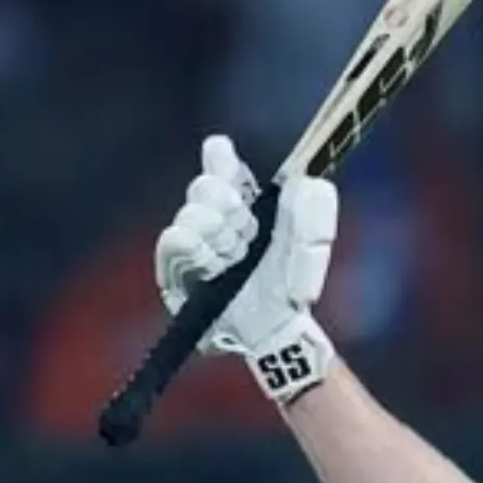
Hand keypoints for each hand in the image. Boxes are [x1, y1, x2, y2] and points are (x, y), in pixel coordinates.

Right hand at [154, 135, 339, 401]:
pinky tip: (215, 264)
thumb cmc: (291, 284)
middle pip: (203, 186)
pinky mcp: (172, 271)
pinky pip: (174, 240)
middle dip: (228, 205)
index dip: (222, 160)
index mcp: (243, 205)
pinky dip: (197, 248)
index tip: (224, 155)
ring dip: (219, 234)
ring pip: (190, 213)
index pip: (222, 166)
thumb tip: (301, 177)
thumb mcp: (309, 242)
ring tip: (235, 257)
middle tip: (249, 232)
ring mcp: (190, 245)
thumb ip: (310, 205)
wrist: (275, 326)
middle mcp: (212, 219)